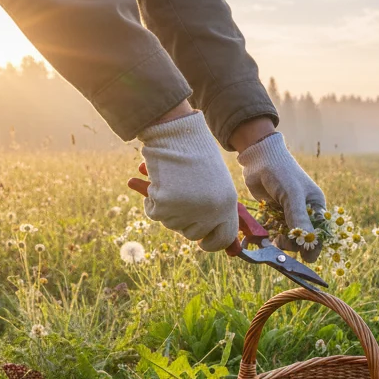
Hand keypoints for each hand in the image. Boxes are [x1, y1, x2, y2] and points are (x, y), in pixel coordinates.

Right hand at [127, 110, 238, 251]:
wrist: (175, 132)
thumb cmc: (195, 153)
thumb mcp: (214, 182)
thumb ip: (216, 211)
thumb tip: (225, 246)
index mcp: (227, 204)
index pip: (224, 238)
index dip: (213, 243)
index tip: (203, 242)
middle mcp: (210, 211)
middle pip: (193, 233)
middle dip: (185, 220)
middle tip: (182, 197)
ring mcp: (187, 211)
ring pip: (171, 224)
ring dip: (168, 207)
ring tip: (173, 180)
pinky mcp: (165, 206)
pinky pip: (154, 212)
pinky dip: (151, 199)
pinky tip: (157, 180)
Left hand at [236, 131, 326, 261]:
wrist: (259, 158)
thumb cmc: (281, 172)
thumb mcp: (292, 195)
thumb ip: (298, 218)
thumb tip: (306, 243)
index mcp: (316, 206)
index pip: (318, 232)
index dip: (313, 246)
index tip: (305, 257)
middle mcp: (304, 211)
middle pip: (301, 237)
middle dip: (292, 243)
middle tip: (280, 242)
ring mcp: (288, 213)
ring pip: (286, 236)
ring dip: (278, 241)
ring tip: (270, 239)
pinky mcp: (273, 213)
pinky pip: (273, 230)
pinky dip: (267, 235)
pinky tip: (260, 237)